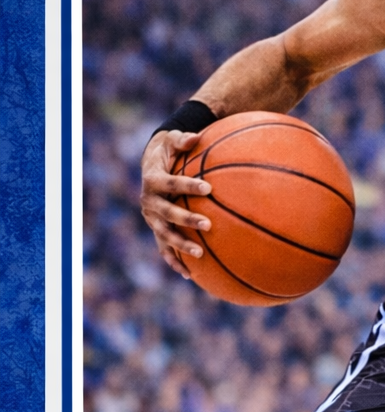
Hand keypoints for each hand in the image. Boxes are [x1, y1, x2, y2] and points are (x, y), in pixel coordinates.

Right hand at [140, 130, 211, 277]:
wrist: (150, 165)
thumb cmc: (167, 151)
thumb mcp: (172, 140)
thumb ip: (184, 140)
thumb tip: (198, 136)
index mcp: (153, 180)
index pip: (171, 184)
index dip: (188, 185)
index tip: (208, 187)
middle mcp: (149, 201)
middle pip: (168, 213)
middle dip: (187, 220)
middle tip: (208, 225)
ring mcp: (151, 218)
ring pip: (165, 235)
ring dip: (181, 246)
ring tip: (201, 254)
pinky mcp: (156, 229)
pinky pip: (164, 249)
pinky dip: (175, 262)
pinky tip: (190, 275)